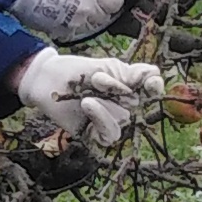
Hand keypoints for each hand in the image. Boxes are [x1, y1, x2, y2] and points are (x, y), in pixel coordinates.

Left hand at [14, 49, 162, 151]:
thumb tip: (155, 76)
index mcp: (128, 85)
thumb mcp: (106, 67)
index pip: (151, 85)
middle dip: (115, 89)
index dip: (155, 85)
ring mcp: (110, 120)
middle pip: (134, 102)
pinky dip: (101, 119)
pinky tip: (88, 106)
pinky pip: (110, 134)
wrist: (47, 80)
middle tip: (95, 80)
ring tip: (86, 97)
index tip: (152, 85)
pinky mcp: (96, 135)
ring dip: (104, 105)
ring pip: (122, 118)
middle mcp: (123, 104)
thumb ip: (130, 74)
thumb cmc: (75, 71)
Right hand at [15, 0, 127, 42]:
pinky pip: (71, 30)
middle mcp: (87, 10)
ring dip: (85, 16)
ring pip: (88, 24)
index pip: (116, 2)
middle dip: (100, 7)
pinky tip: (60, 13)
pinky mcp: (59, 31)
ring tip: (71, 4)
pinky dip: (69, 24)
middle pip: (104, 16)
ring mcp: (73, 23)